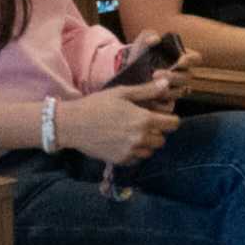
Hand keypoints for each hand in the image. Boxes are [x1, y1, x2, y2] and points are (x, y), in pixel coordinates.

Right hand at [62, 82, 177, 164]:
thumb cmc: (97, 105)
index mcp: (144, 120)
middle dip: (157, 131)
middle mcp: (140, 138)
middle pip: (162, 139)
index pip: (173, 124)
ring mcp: (130, 151)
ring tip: (134, 133)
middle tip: (144, 123)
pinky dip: (135, 153)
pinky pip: (137, 159)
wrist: (72, 125)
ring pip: (150, 151)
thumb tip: (167, 83)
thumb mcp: (122, 93)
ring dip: (147, 143)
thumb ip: (147, 90)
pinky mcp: (120, 160)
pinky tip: (124, 142)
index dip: (169, 119)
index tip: (161, 116)